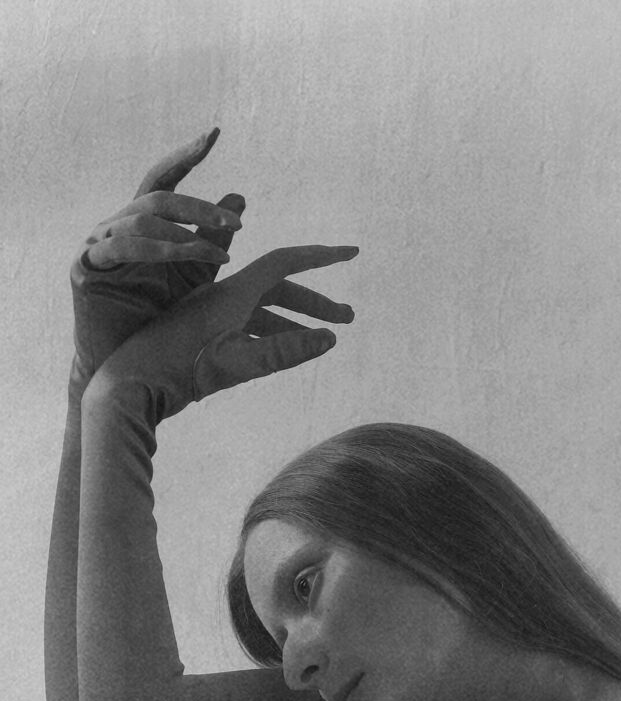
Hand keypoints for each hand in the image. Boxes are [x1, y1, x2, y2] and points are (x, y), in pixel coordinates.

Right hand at [70, 128, 243, 389]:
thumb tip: (239, 198)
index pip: (165, 177)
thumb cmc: (159, 318)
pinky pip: (122, 247)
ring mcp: (100, 243)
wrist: (127, 361)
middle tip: (235, 223)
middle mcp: (119, 225)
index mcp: (145, 222)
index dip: (186, 155)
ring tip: (220, 257)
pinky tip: (187, 259)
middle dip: (198, 208)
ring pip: (142, 220)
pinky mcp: (87, 266)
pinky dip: (159, 252)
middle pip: (157, 196)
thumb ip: (214, 238)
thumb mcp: (196, 276)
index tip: (214, 134)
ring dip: (186, 235)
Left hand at [90, 242, 358, 421]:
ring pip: (263, 312)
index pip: (285, 262)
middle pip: (280, 290)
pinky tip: (284, 349)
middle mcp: (222, 298)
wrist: (127, 387)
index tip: (352, 251)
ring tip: (325, 339)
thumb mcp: (236, 364)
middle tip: (349, 318)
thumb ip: (283, 353)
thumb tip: (330, 340)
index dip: (321, 256)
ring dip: (296, 323)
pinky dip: (271, 336)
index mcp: (231, 293)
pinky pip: (246, 329)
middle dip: (316, 302)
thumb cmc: (177, 373)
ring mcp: (211, 317)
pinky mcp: (201, 336)